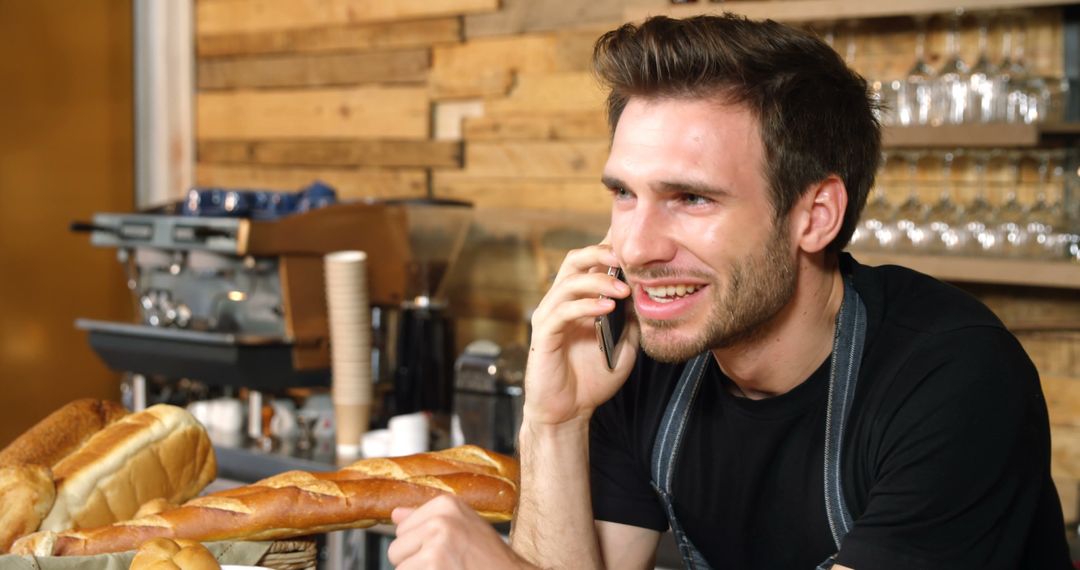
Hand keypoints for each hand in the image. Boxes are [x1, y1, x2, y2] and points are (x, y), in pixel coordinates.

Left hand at [387, 495, 528, 569]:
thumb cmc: (491, 560)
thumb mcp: (464, 528)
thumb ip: (426, 519)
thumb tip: (395, 514)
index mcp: (446, 504)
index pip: (403, 528)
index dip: (420, 547)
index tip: (448, 551)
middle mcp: (441, 519)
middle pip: (396, 549)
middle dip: (416, 563)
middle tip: (448, 565)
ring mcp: (437, 542)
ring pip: (400, 568)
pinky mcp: (433, 563)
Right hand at [524, 244, 639, 426]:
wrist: (569, 411)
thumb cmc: (593, 378)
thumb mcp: (625, 345)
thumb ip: (632, 319)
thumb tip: (649, 294)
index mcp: (579, 300)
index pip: (591, 263)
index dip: (609, 248)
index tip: (636, 246)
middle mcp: (561, 301)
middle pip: (575, 260)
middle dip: (601, 253)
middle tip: (627, 258)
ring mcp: (550, 316)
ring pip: (569, 281)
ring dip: (599, 282)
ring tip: (624, 291)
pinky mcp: (544, 334)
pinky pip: (562, 311)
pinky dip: (586, 305)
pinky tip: (607, 309)